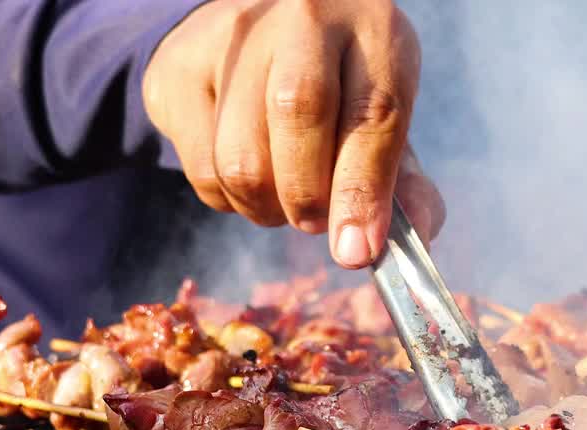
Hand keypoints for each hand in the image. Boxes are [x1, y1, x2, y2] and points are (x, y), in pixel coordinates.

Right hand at [143, 0, 445, 267]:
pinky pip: (203, 170)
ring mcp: (232, 36)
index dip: (364, 191)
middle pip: (298, 114)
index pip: (372, 112)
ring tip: (285, 196)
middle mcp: (302, 16)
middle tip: (317, 220)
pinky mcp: (179, 70)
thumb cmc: (339, 91)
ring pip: (242, 157)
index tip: (358, 250)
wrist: (260, 37)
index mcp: (372, 26)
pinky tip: (251, 178)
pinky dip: (231, 201)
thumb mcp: (384, 123)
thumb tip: (408, 237)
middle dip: (310, 196)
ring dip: (268, 208)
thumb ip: (404, 185)